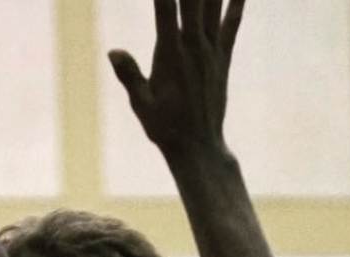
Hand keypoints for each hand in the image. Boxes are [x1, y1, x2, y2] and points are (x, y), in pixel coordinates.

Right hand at [108, 0, 244, 159]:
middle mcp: (194, 46)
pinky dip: (236, 0)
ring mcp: (211, 49)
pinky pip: (232, 22)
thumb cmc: (164, 129)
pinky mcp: (223, 56)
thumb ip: (129, 76)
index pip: (165, 5)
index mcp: (170, 54)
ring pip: (212, 1)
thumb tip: (113, 52)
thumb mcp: (141, 104)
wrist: (199, 148)